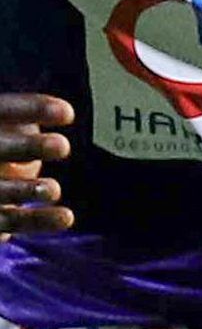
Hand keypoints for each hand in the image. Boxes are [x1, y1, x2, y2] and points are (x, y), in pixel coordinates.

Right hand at [0, 94, 72, 237]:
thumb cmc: (6, 148)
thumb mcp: (9, 129)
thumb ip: (20, 120)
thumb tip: (53, 115)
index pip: (4, 110)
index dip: (32, 109)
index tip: (68, 113)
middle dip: (28, 147)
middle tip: (62, 146)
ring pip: (3, 190)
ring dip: (29, 190)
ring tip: (52, 189)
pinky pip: (13, 220)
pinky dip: (40, 220)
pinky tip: (66, 217)